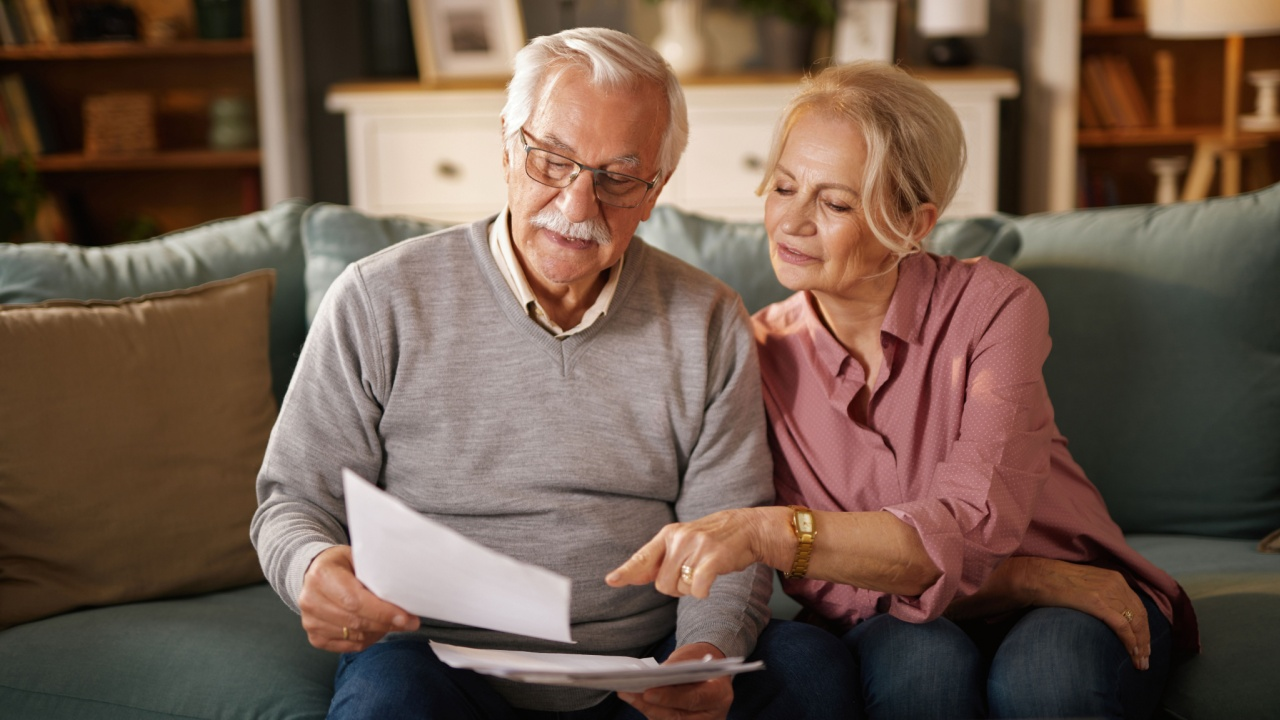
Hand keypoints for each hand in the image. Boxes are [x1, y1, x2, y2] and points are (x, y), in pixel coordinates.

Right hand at [297, 545, 419, 652]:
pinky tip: (375, 629)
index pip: (355, 601)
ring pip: (354, 636)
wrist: (314, 573)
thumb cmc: (341, 565)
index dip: (382, 612)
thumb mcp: (357, 558)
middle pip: (356, 621)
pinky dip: (367, 639)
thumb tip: (403, 593)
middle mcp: (311, 600)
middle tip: (409, 622)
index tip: (405, 617)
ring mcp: (311, 621)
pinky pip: (348, 646)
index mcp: (322, 576)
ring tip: (392, 622)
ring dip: (379, 632)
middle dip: (387, 623)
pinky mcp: (315, 637)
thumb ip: (375, 574)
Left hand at [606, 507, 787, 598]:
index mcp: (668, 535)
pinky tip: (710, 581)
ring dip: (691, 589)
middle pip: (662, 584)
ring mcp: (696, 547)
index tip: (611, 580)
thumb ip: (660, 559)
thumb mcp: (683, 541)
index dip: (626, 571)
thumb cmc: (712, 539)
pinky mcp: (712, 558)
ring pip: (679, 589)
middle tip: (692, 573)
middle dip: (676, 587)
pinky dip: (702, 592)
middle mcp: (679, 539)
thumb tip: (632, 575)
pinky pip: (697, 590)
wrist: (747, 528)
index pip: (643, 556)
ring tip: (704, 571)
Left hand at [617, 643, 732, 719]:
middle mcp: (713, 714)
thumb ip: (677, 668)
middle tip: (629, 693)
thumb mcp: (693, 657)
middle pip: (678, 716)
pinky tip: (634, 699)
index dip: (670, 697)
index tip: (648, 692)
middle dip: (651, 705)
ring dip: (645, 708)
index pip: (694, 699)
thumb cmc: (701, 660)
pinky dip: (649, 710)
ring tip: (626, 694)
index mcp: (720, 694)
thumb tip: (654, 676)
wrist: (710, 671)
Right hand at [1011, 557, 1150, 670]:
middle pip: (1141, 616)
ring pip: (1135, 623)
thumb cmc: (1054, 583)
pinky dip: (1131, 643)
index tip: (1144, 645)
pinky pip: (1123, 627)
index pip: (1138, 606)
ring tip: (1140, 663)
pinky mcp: (1098, 603)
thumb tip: (1107, 616)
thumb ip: (1100, 596)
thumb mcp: (1085, 584)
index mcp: (1114, 578)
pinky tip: (1132, 654)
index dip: (1144, 628)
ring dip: (1140, 647)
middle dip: (1145, 641)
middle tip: (1145, 660)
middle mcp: (1116, 584)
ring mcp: (1108, 593)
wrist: (1036, 577)